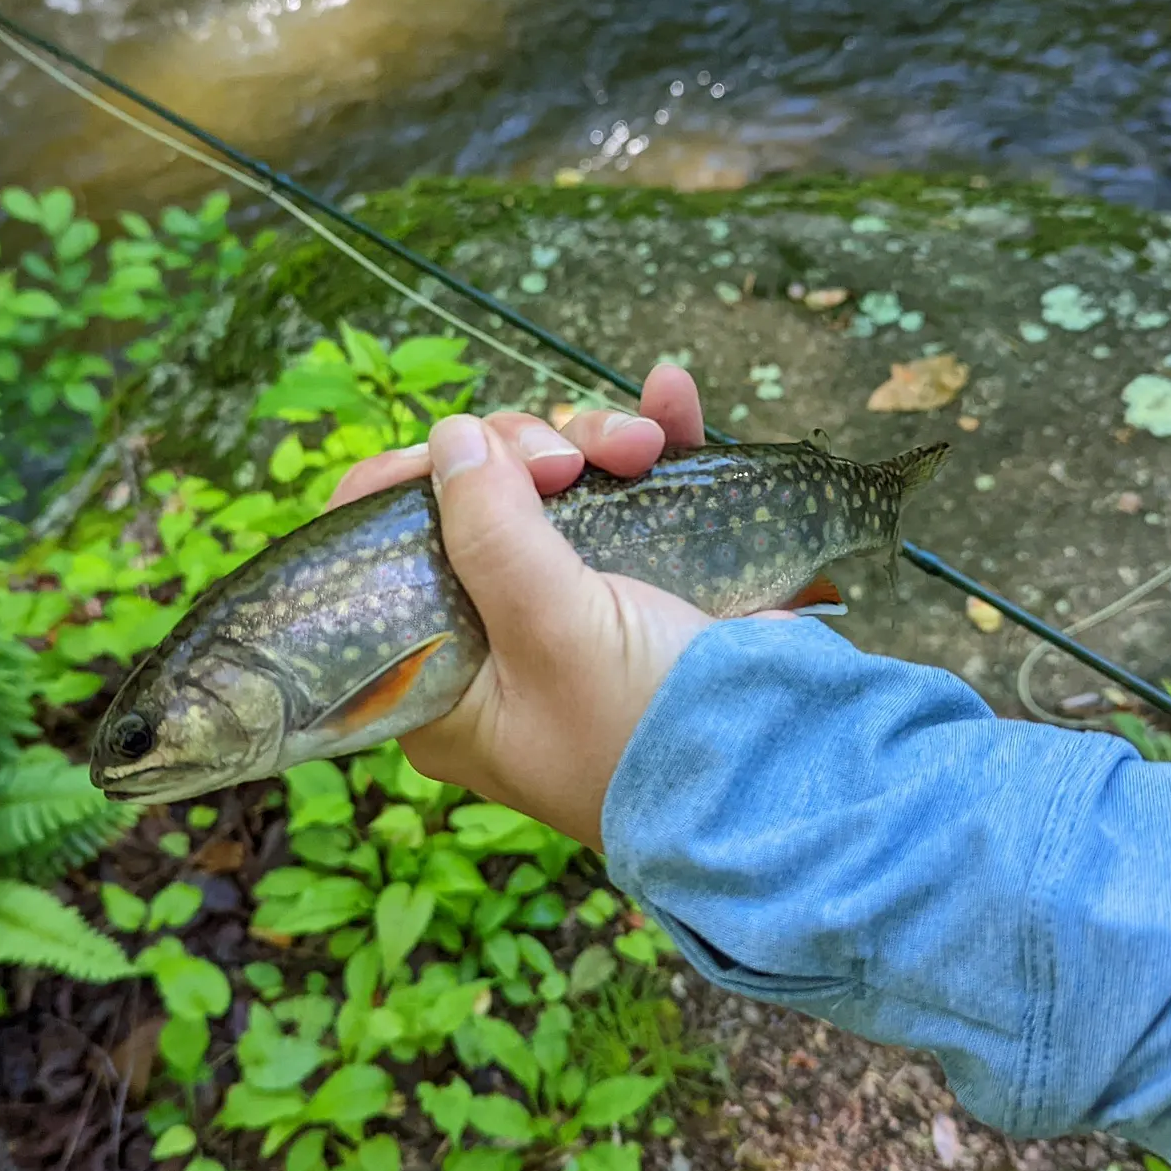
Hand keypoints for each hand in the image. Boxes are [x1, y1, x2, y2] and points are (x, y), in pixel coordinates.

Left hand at [326, 364, 792, 849]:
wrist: (789, 773)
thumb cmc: (648, 728)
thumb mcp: (552, 634)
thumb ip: (492, 534)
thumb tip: (450, 440)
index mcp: (448, 680)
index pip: (381, 564)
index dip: (408, 487)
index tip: (452, 449)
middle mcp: (501, 641)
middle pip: (474, 504)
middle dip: (521, 455)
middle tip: (565, 462)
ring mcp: (578, 606)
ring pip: (556, 485)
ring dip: (593, 440)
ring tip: (642, 444)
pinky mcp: (650, 579)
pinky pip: (637, 488)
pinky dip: (654, 437)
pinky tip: (672, 397)